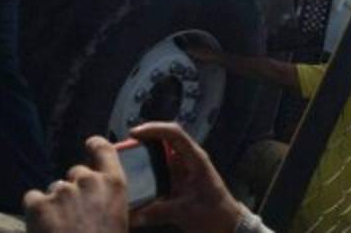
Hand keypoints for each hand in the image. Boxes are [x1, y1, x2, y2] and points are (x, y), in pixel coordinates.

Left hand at [24, 136, 128, 232]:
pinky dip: (35, 213)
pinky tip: (43, 229)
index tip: (90, 145)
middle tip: (73, 214)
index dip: (95, 146)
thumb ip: (108, 202)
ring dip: (54, 204)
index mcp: (114, 185)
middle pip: (75, 173)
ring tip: (59, 229)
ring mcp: (62, 190)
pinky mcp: (38, 204)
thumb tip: (96, 201)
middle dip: (72, 189)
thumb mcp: (119, 221)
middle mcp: (88, 181)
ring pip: (53, 189)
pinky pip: (32, 198)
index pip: (104, 149)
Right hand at [129, 122, 244, 232]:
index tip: (134, 133)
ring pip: (159, 156)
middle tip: (122, 150)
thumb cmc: (216, 214)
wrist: (228, 226)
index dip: (154, 129)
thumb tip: (133, 215)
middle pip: (163, 141)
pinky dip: (146, 174)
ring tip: (123, 164)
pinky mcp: (178, 182)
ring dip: (143, 158)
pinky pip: (159, 172)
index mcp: (196, 160)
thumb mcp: (187, 212)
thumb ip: (159, 212)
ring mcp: (183, 170)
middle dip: (143, 142)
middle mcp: (188, 161)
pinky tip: (133, 183)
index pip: (174, 133)